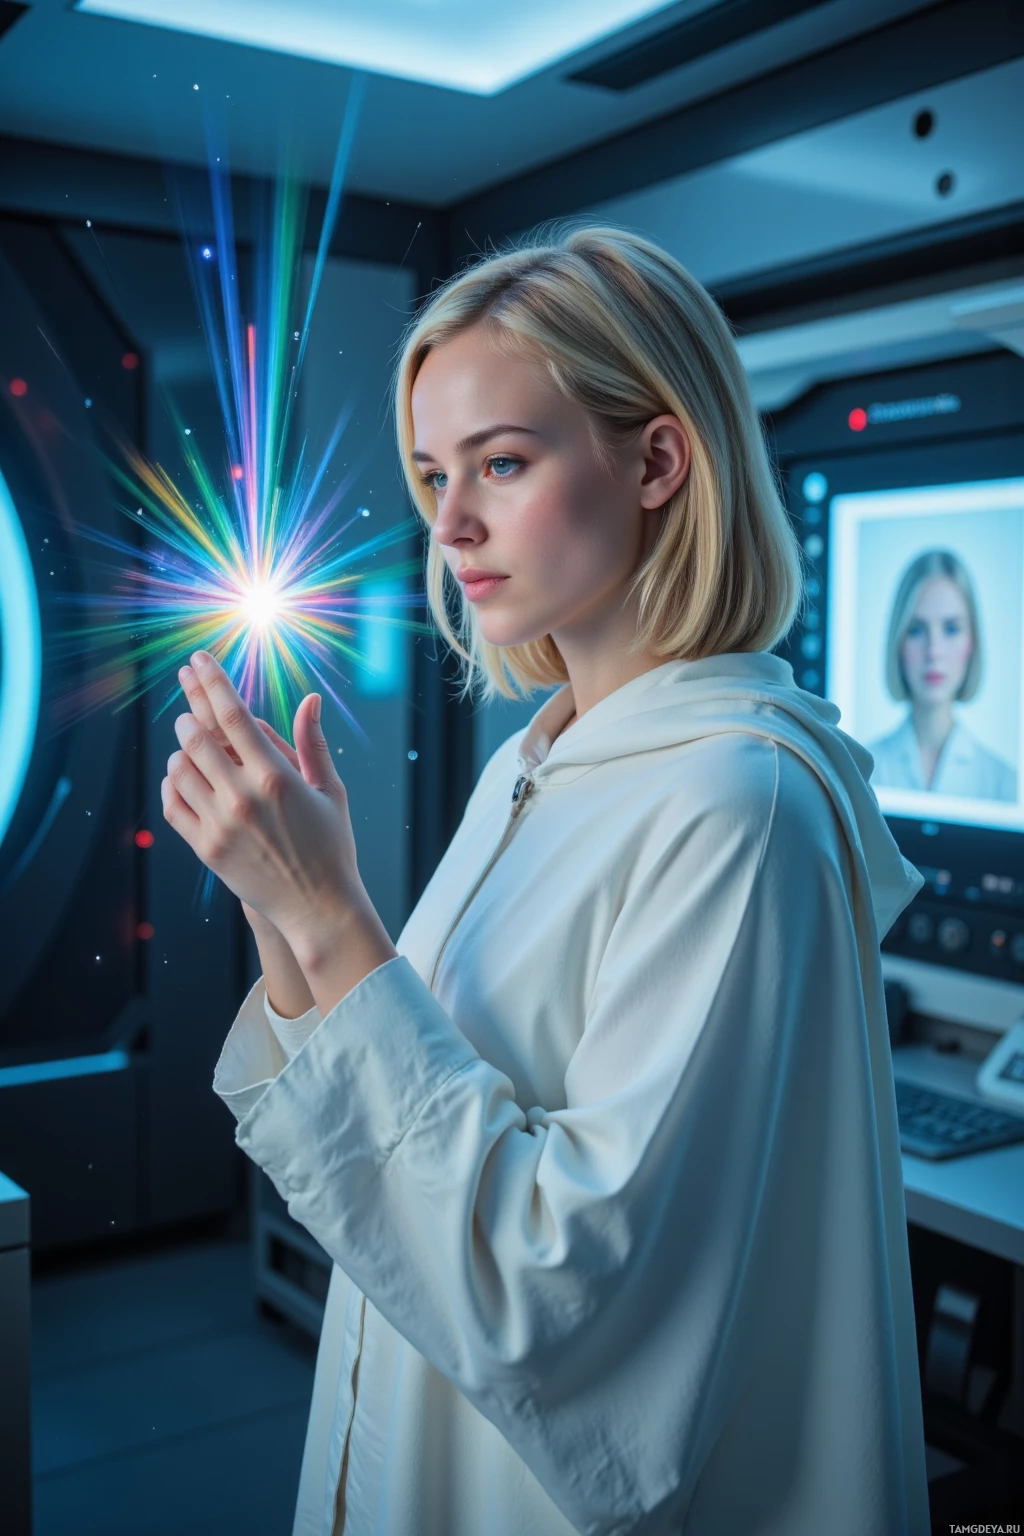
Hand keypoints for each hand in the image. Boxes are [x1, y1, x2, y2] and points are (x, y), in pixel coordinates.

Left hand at [176, 662, 310, 949]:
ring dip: (180, 750)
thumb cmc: (331, 846)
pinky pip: (174, 805)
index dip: (213, 682)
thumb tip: (311, 698)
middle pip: (197, 738)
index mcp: (277, 778)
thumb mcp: (329, 791)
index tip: (199, 660)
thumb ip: (313, 742)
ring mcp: (220, 825)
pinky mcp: (206, 849)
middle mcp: (243, 798)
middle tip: (188, 704)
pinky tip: (182, 778)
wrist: (317, 907)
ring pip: (180, 770)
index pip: (235, 716)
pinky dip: (173, 784)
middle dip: (189, 713)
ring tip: (190, 746)